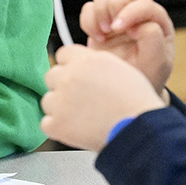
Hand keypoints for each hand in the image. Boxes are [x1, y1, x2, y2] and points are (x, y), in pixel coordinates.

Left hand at [40, 44, 165, 150]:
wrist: (138, 127)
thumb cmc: (136, 102)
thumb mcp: (119, 68)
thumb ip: (94, 64)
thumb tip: (82, 65)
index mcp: (85, 60)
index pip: (63, 54)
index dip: (70, 66)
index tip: (77, 76)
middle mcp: (69, 76)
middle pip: (52, 76)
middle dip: (63, 87)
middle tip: (82, 100)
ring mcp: (59, 100)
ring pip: (48, 100)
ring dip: (60, 108)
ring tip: (84, 117)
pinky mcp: (56, 123)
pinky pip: (47, 123)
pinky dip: (59, 128)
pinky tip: (77, 130)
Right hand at [78, 0, 175, 92]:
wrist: (125, 90)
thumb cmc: (145, 77)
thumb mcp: (156, 64)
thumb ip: (154, 40)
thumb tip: (140, 24)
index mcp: (158, 21)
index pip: (144, 2)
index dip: (130, 13)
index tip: (119, 31)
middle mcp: (140, 12)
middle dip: (114, 3)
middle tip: (110, 27)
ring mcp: (120, 14)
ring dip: (100, 9)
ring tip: (102, 33)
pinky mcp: (101, 21)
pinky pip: (90, 6)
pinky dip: (88, 20)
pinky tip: (96, 37)